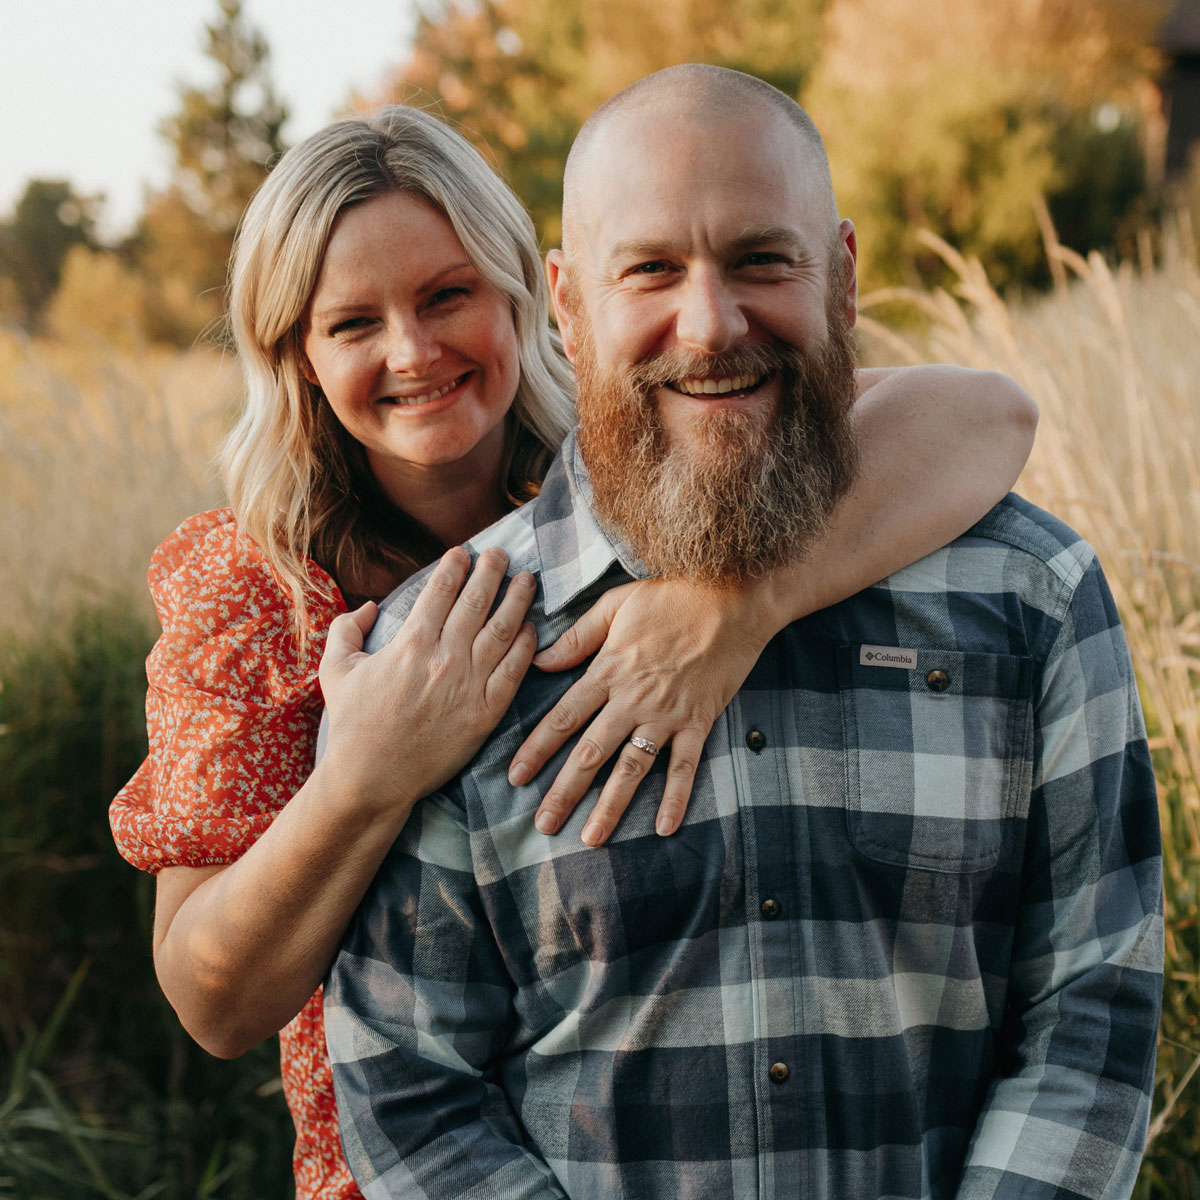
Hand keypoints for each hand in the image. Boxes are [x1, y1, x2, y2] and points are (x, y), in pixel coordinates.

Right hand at [318, 547, 536, 815]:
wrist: (372, 779)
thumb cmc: (352, 724)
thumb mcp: (335, 669)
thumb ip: (346, 629)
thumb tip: (370, 606)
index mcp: (411, 643)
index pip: (442, 590)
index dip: (455, 566)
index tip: (463, 553)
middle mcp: (445, 658)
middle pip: (477, 602)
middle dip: (492, 571)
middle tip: (501, 554)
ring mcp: (470, 686)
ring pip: (502, 631)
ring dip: (517, 600)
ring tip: (527, 580)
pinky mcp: (487, 713)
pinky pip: (514, 671)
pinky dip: (526, 645)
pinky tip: (532, 628)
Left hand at [508, 577, 770, 845]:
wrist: (733, 598)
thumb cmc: (672, 596)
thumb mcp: (616, 604)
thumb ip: (578, 637)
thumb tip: (540, 660)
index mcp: (609, 670)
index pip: (563, 717)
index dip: (537, 749)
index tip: (515, 777)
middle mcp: (633, 699)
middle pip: (591, 752)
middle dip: (565, 791)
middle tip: (544, 824)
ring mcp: (668, 714)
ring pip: (633, 768)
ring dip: (611, 806)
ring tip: (592, 838)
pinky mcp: (700, 721)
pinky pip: (686, 766)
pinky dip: (676, 798)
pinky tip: (663, 828)